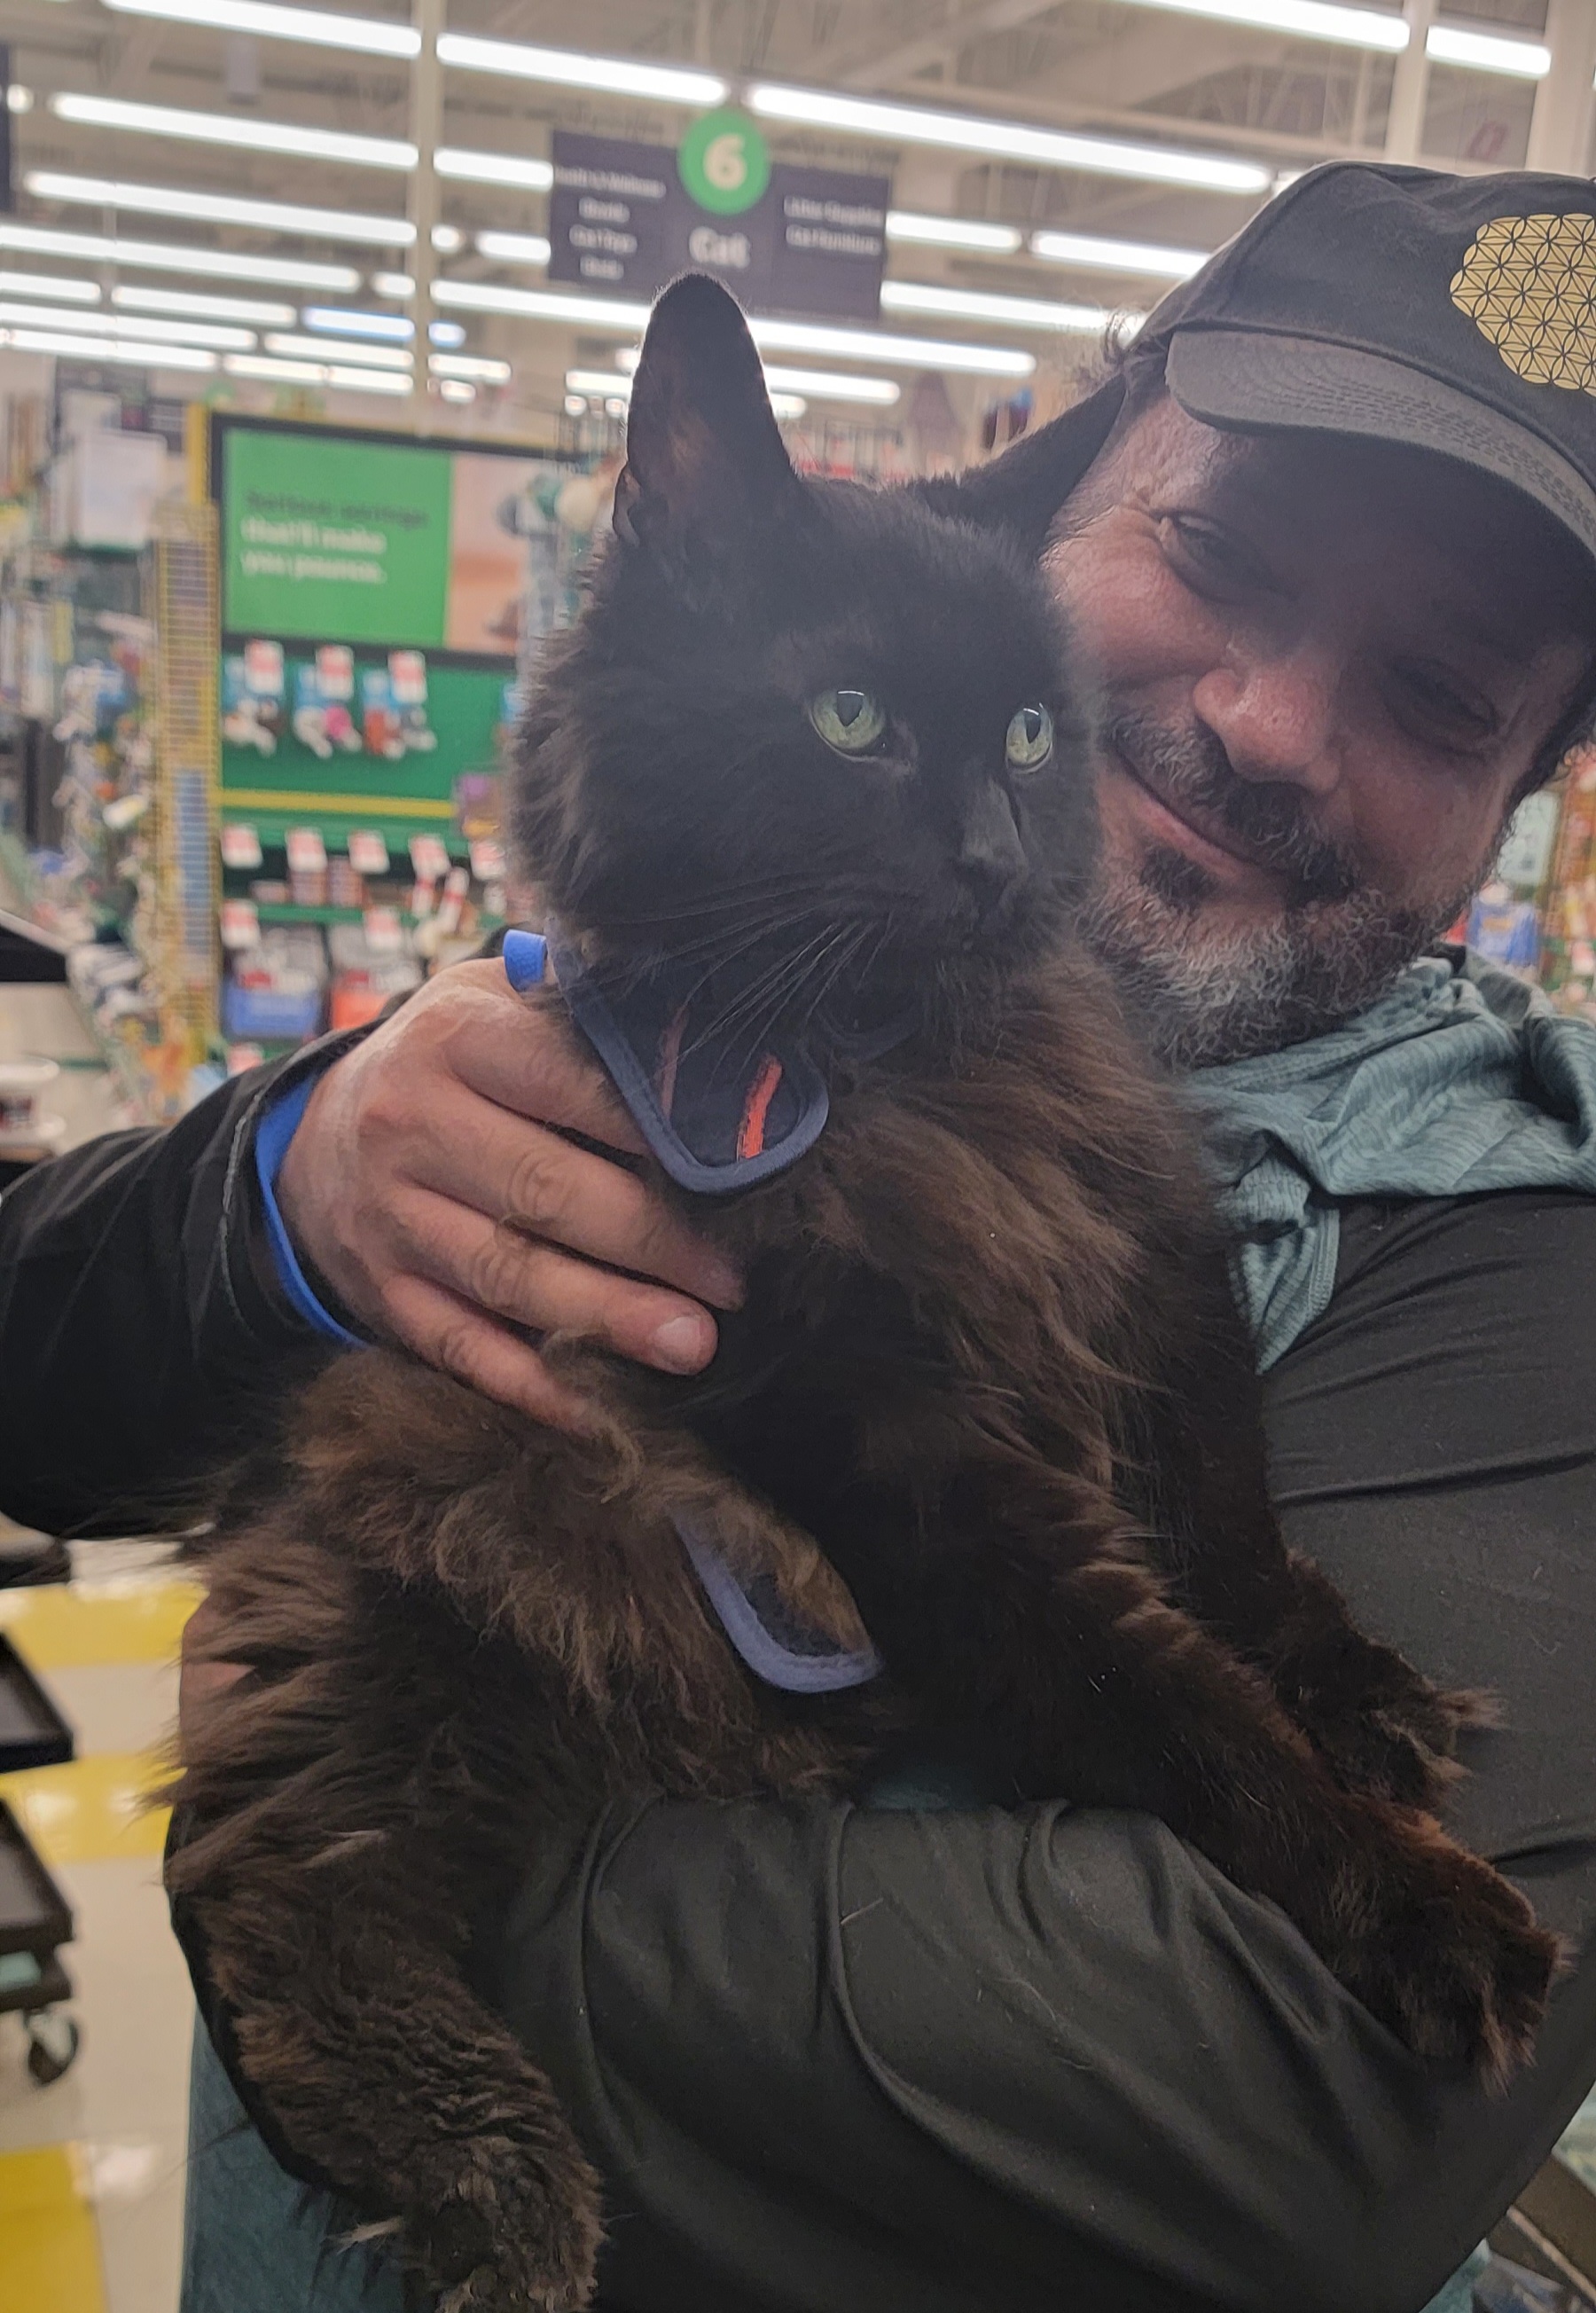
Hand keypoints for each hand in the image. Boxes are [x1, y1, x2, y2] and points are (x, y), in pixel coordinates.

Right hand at [274, 959, 740, 1428]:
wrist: (311, 1137)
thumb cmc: (448, 1065)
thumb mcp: (494, 1004)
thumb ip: (580, 1015)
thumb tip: (699, 1036)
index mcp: (457, 1036)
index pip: (571, 1082)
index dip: (658, 1129)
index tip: (740, 1168)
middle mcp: (414, 1123)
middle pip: (546, 1190)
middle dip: (651, 1242)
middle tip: (734, 1281)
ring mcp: (391, 1215)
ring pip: (508, 1276)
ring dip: (607, 1318)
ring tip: (691, 1344)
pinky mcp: (382, 1292)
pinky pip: (461, 1347)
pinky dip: (532, 1386)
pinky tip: (600, 1411)